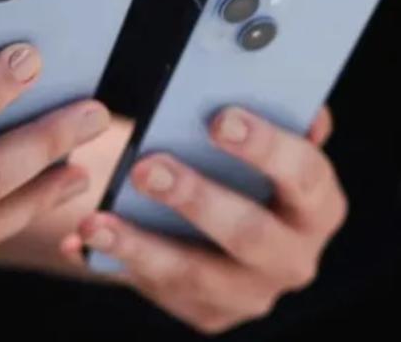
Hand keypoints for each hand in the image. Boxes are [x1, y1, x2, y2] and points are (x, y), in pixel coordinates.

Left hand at [62, 107, 344, 333]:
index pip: (305, 176)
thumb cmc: (234, 163)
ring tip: (95, 220)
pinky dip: (116, 262)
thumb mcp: (258, 139)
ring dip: (141, 244)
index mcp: (317, 205)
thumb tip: (286, 89)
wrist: (208, 217)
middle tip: (147, 167)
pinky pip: (157, 289)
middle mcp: (294, 258)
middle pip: (250, 234)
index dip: (266, 147)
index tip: (219, 119)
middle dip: (196, 199)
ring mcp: (250, 293)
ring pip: (194, 273)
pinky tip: (83, 241)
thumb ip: (273, 114)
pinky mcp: (208, 312)